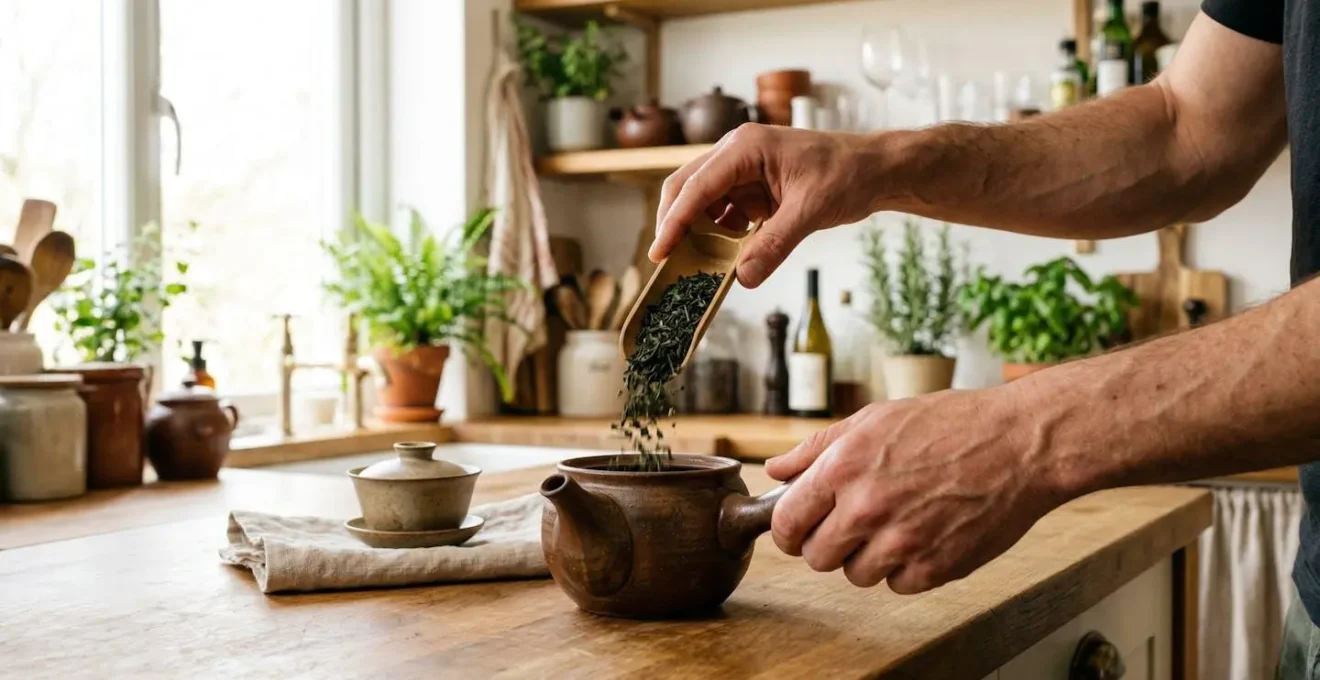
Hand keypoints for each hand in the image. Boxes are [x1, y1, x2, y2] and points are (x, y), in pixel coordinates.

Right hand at [651, 124, 885, 287]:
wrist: (875, 170)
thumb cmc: (848, 174)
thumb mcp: (811, 211)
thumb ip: (775, 244)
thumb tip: (744, 277)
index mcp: (745, 147)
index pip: (697, 186)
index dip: (674, 221)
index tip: (660, 252)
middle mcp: (736, 153)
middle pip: (687, 187)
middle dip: (674, 224)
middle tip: (667, 261)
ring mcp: (742, 169)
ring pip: (702, 201)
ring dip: (697, 231)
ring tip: (697, 263)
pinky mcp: (752, 187)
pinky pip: (724, 211)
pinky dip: (720, 234)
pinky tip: (728, 253)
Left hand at [765, 388, 1064, 593]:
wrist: (1019, 444)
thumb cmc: (950, 425)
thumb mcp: (874, 419)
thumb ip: (817, 449)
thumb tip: (776, 470)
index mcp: (844, 467)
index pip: (787, 522)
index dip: (788, 529)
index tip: (799, 527)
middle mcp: (867, 507)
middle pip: (816, 557)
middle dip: (827, 543)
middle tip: (850, 524)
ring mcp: (902, 541)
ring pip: (855, 575)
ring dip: (867, 557)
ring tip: (895, 524)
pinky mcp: (935, 567)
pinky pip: (897, 584)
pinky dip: (905, 568)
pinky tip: (923, 535)